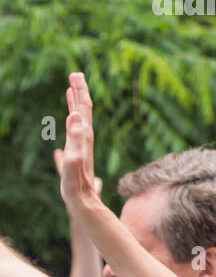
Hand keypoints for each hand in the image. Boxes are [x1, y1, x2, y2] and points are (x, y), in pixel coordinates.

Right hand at [59, 73, 101, 217]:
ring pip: (79, 119)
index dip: (79, 92)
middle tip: (75, 74)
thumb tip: (75, 119)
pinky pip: (75, 132)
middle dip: (79, 91)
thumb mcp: (75, 165)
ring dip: (76, 103)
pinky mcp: (77, 153)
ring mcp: (80, 145)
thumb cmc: (78, 186)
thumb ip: (75, 141)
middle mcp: (84, 139)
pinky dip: (72, 122)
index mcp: (83, 138)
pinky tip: (71, 119)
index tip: (76, 75)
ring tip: (72, 88)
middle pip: (83, 111)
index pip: (82, 110)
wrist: (84, 203)